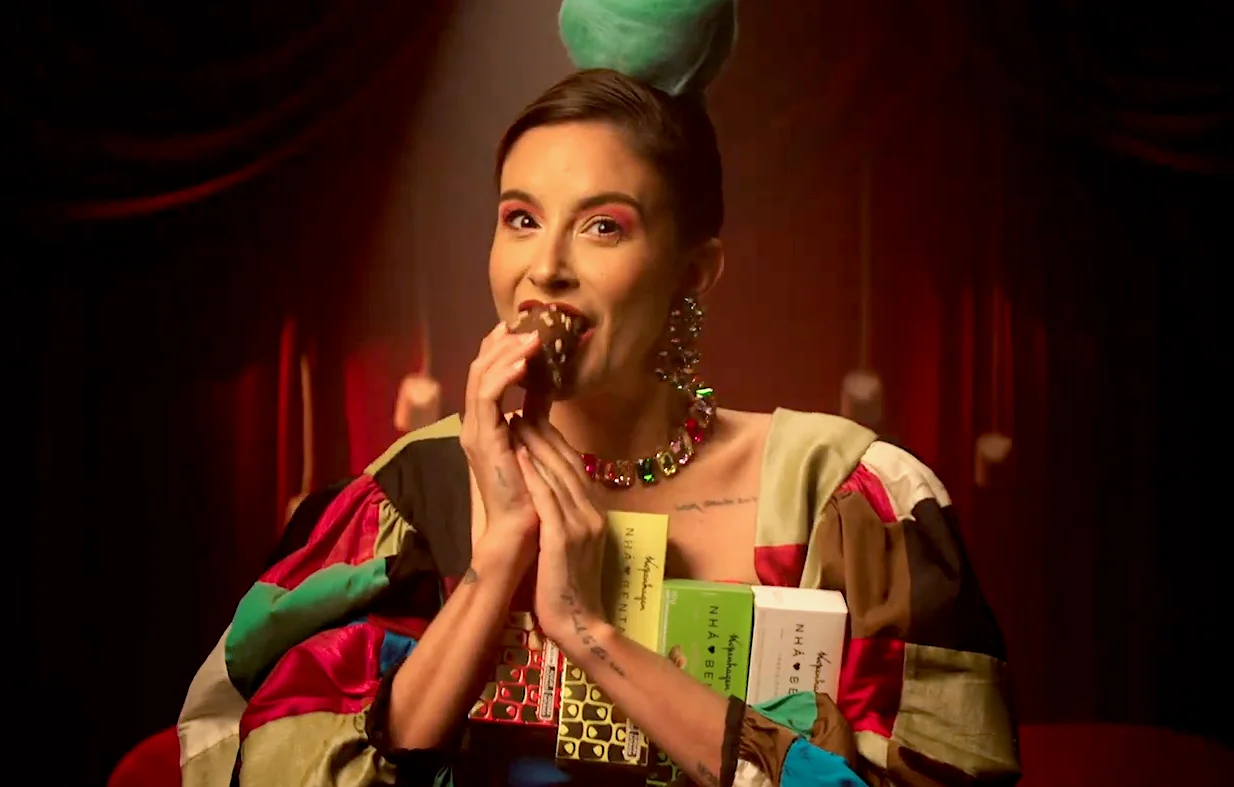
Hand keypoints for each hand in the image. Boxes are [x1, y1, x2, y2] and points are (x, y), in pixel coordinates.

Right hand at [459, 322, 543, 576]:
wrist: (520, 532)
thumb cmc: (530, 494)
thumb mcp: (534, 443)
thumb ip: (534, 416)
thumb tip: (545, 390)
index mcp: (485, 425)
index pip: (486, 375)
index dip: (500, 348)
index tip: (520, 326)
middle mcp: (475, 425)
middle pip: (479, 369)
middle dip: (501, 342)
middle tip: (524, 321)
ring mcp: (476, 432)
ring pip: (481, 378)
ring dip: (506, 353)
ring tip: (531, 335)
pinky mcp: (482, 441)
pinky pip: (487, 397)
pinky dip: (505, 375)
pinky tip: (524, 361)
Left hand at [511, 418, 609, 647]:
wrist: (579, 624)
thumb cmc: (569, 588)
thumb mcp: (575, 546)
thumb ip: (569, 519)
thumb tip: (553, 497)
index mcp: (596, 514)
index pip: (576, 469)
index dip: (555, 442)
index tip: (537, 420)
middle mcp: (592, 514)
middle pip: (568, 464)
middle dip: (545, 434)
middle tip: (524, 409)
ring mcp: (580, 525)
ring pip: (558, 475)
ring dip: (536, 445)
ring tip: (517, 421)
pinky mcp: (563, 538)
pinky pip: (548, 499)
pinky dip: (534, 474)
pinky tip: (520, 455)